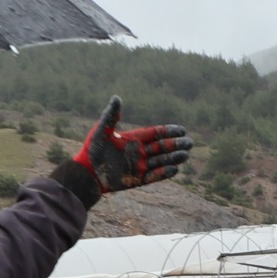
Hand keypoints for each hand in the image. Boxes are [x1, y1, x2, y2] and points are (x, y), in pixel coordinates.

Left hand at [73, 96, 192, 192]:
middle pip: (162, 148)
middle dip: (175, 145)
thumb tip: (117, 98)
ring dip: (173, 158)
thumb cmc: (92, 150)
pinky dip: (163, 173)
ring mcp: (139, 166)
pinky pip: (153, 176)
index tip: (182, 130)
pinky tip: (174, 170)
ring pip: (160, 162)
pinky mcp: (136, 179)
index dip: (168, 132)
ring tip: (185, 155)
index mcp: (133, 139)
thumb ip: (111, 116)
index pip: (155, 134)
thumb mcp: (102, 130)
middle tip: (189, 143)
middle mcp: (139, 152)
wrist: (86, 172)